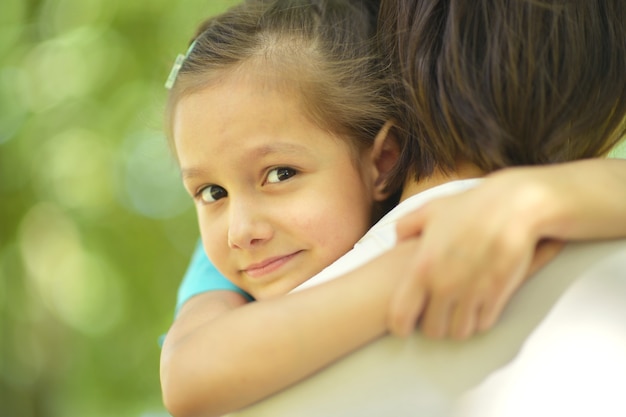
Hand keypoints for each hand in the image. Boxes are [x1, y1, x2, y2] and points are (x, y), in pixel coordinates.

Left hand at [387, 173, 562, 339]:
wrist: (514, 205)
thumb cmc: (471, 206)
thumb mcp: (430, 210)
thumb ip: (406, 226)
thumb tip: (396, 243)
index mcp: (422, 268)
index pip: (401, 316)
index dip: (401, 326)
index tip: (407, 324)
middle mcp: (444, 285)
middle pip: (433, 330)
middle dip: (436, 324)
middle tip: (440, 313)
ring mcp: (471, 292)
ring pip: (460, 332)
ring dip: (460, 324)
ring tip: (461, 310)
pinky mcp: (497, 295)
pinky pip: (484, 323)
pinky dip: (481, 317)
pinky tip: (480, 303)